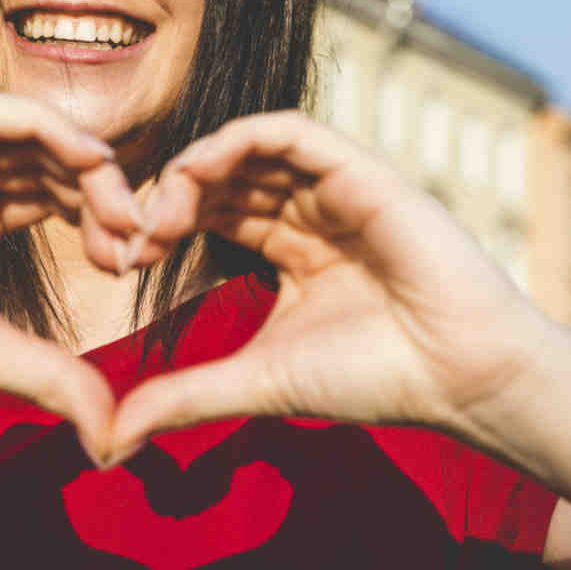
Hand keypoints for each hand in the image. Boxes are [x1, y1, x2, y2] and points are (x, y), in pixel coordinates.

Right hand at [0, 92, 141, 459]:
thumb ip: (54, 380)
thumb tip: (113, 437)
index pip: (53, 195)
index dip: (101, 220)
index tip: (130, 265)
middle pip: (52, 163)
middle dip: (106, 196)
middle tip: (139, 240)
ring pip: (34, 133)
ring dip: (91, 165)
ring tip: (121, 214)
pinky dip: (52, 128)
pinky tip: (93, 162)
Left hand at [109, 111, 549, 461]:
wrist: (457, 376)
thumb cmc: (372, 378)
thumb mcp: (256, 382)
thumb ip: (185, 397)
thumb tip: (113, 438)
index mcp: (291, 250)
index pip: (213, 213)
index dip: (163, 225)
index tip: (126, 260)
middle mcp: (311, 212)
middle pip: (222, 178)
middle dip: (168, 199)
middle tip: (132, 236)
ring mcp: (336, 188)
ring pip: (248, 148)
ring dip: (194, 170)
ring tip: (161, 213)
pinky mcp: (360, 171)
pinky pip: (290, 132)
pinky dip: (237, 140)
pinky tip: (198, 173)